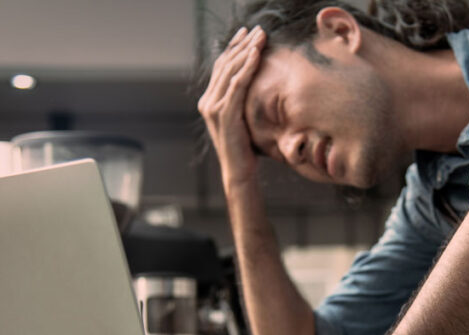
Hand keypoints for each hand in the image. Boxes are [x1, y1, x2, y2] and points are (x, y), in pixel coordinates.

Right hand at [198, 26, 265, 190]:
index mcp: (209, 102)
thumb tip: (254, 87)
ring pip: (230, 71)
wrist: (239, 172)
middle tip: (257, 29)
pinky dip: (247, 67)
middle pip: (224, 64)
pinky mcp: (225, 114)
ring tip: (261, 36)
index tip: (246, 33)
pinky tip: (257, 54)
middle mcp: (208, 102)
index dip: (233, 48)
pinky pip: (237, 85)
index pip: (220, 67)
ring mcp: (214, 108)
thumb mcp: (241, 120)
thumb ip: (241, 103)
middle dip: (242, 44)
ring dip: (247, 50)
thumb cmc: (245, 150)